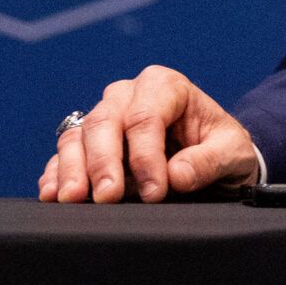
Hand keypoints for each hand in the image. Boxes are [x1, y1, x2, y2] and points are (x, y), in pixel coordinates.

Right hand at [38, 65, 258, 203]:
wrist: (212, 158)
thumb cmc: (221, 148)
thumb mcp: (232, 152)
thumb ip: (210, 160)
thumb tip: (177, 175)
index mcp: (166, 86)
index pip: (147, 116)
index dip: (147, 156)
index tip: (155, 192)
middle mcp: (129, 95)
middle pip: (106, 121)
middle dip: (104, 162)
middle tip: (108, 197)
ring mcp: (105, 117)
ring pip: (79, 135)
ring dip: (73, 168)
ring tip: (73, 198)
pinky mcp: (89, 143)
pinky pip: (64, 153)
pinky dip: (56, 173)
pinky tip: (53, 194)